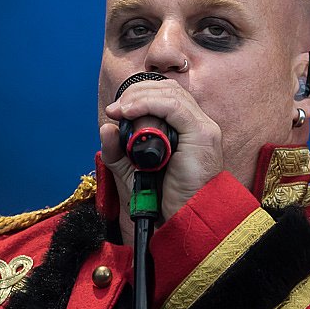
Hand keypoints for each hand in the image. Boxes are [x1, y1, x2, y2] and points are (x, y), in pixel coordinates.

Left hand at [101, 80, 223, 221]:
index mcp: (186, 129)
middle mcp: (197, 124)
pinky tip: (131, 112)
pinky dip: (150, 104)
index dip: (140, 95)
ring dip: (140, 97)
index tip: (116, 110)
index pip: (166, 95)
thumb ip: (117, 152)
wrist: (182, 219)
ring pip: (171, 94)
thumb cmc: (164, 199)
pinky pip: (174, 107)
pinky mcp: (202, 135)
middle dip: (137, 93)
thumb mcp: (131, 172)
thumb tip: (106, 128)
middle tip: (116, 109)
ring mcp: (203, 128)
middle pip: (168, 89)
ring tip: (120, 110)